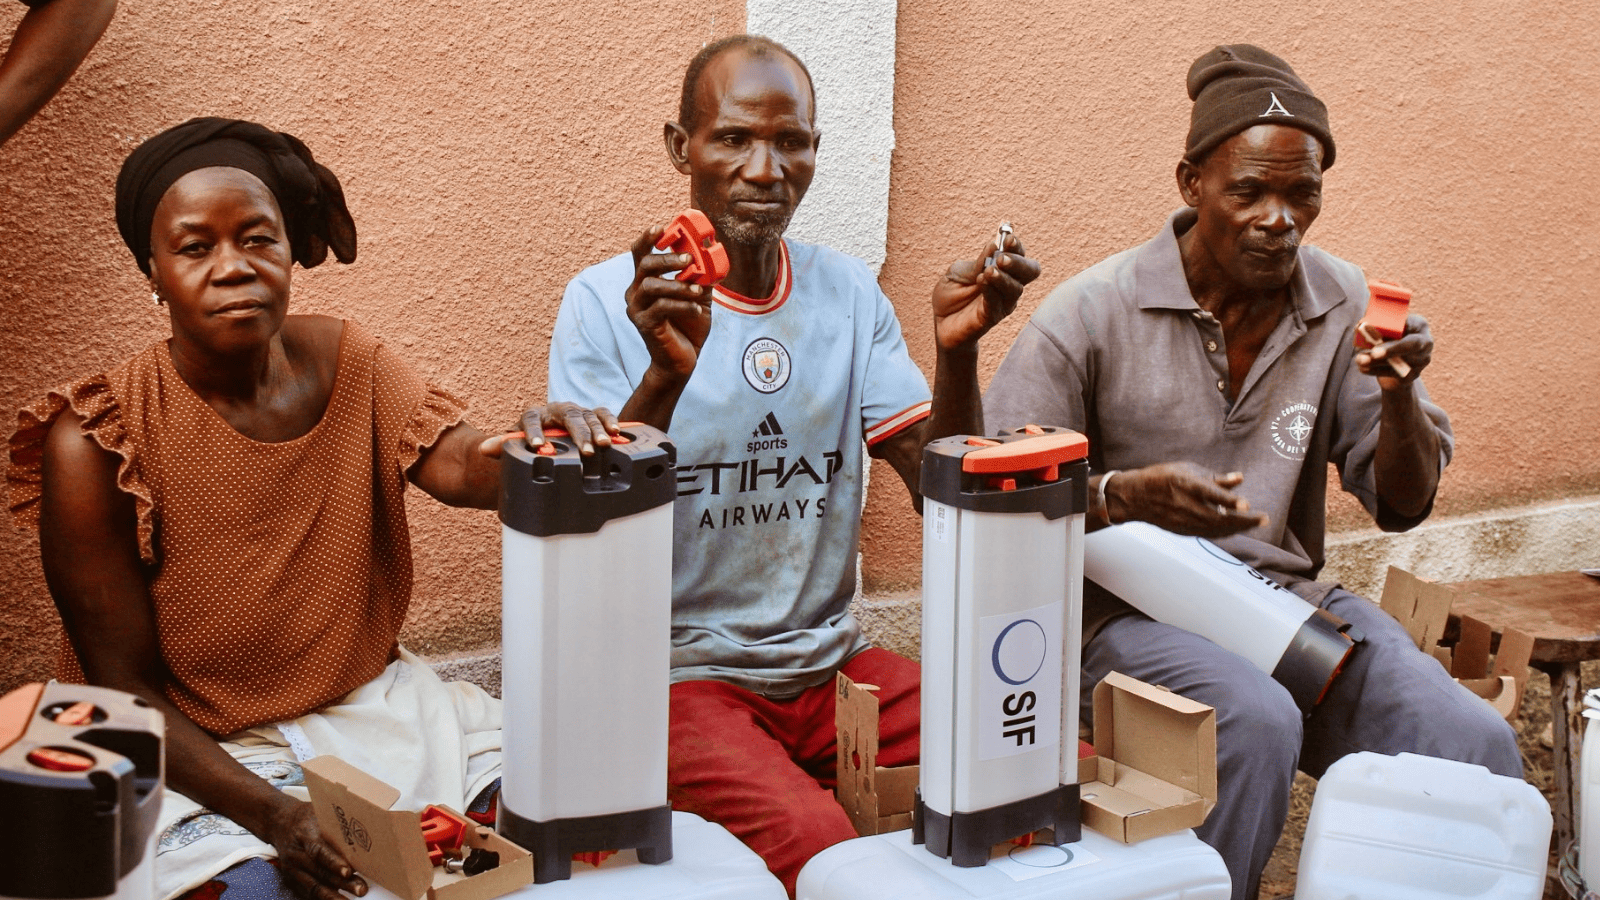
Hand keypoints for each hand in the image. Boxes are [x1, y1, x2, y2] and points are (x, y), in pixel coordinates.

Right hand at [264, 798, 365, 899]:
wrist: (280, 822)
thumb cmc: (306, 817)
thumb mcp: (320, 813)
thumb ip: (337, 825)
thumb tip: (364, 832)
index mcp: (304, 834)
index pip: (318, 850)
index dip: (333, 862)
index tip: (348, 871)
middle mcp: (295, 855)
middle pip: (319, 872)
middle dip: (341, 883)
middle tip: (361, 889)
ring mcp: (291, 869)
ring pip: (313, 887)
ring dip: (333, 896)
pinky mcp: (291, 879)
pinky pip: (307, 893)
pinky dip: (322, 898)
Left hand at [507, 402, 619, 455]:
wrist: (544, 434)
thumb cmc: (530, 440)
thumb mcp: (516, 443)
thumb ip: (502, 445)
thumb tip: (483, 449)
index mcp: (534, 415)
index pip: (531, 419)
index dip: (534, 432)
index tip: (537, 446)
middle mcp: (556, 409)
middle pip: (567, 417)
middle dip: (578, 434)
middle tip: (586, 451)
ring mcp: (575, 411)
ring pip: (587, 415)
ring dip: (597, 430)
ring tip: (605, 444)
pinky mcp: (590, 414)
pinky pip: (602, 413)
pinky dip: (610, 421)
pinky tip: (617, 432)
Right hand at [626, 226, 714, 378]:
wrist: (682, 360)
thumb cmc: (688, 326)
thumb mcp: (698, 296)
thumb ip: (700, 276)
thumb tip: (710, 254)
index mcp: (645, 281)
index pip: (639, 254)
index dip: (647, 238)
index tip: (660, 227)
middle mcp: (636, 292)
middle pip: (644, 265)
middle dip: (667, 259)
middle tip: (688, 258)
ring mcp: (637, 309)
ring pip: (650, 286)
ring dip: (676, 284)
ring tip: (697, 290)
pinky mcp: (644, 325)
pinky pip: (661, 308)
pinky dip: (682, 306)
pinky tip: (697, 310)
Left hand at [932, 229, 1040, 350]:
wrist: (940, 322)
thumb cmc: (951, 295)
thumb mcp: (959, 273)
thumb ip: (977, 263)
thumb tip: (993, 245)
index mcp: (1003, 270)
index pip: (1019, 254)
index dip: (1016, 246)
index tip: (1007, 237)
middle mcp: (1009, 285)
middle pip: (1030, 271)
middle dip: (1018, 262)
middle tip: (1002, 258)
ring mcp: (1003, 303)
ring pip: (1016, 289)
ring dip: (1003, 278)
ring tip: (988, 271)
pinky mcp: (992, 317)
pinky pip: (998, 304)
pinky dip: (991, 291)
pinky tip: (981, 282)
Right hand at [1107, 462, 1268, 537]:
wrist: (1135, 498)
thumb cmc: (1162, 479)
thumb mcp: (1187, 469)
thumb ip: (1215, 477)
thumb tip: (1240, 479)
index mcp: (1185, 484)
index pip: (1210, 494)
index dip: (1229, 500)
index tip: (1246, 503)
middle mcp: (1185, 505)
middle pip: (1219, 517)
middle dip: (1244, 520)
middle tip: (1264, 518)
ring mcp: (1183, 521)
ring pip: (1217, 529)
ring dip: (1239, 527)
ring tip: (1256, 522)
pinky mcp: (1183, 531)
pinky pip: (1210, 533)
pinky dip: (1226, 531)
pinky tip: (1237, 527)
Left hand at [1356, 313, 1432, 390]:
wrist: (1395, 360)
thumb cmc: (1388, 337)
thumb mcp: (1384, 328)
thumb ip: (1375, 325)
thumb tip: (1361, 325)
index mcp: (1420, 325)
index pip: (1411, 324)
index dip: (1395, 326)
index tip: (1378, 329)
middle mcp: (1426, 343)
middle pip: (1411, 345)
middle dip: (1392, 349)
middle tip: (1374, 352)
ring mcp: (1421, 361)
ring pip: (1400, 362)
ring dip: (1377, 362)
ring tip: (1359, 359)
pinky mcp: (1412, 375)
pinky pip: (1393, 374)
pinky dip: (1375, 370)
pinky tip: (1363, 368)